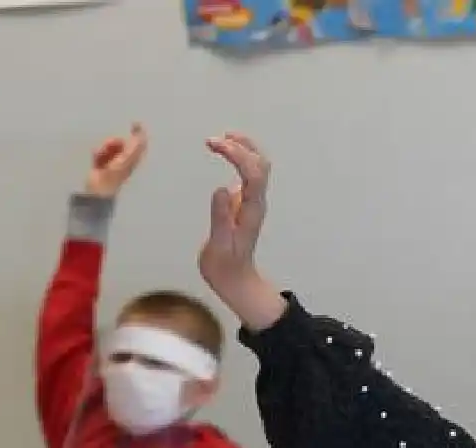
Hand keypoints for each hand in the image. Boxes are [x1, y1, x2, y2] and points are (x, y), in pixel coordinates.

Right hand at [84, 124, 147, 198]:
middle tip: (108, 147)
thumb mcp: (125, 160)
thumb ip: (134, 147)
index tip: (135, 123)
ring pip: (109, 147)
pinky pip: (99, 153)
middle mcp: (125, 161)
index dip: (139, 134)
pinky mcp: (101, 165)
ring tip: (100, 155)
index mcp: (133, 160)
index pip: (139, 144)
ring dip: (103, 148)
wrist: (98, 190)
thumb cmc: (113, 177)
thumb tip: (142, 135)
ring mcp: (113, 163)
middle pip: (120, 143)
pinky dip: (97, 153)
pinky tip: (95, 158)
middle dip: (113, 142)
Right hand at [199, 132, 282, 328]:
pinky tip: (225, 154)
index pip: (252, 173)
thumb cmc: (225, 267)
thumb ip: (221, 218)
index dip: (236, 153)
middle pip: (260, 164)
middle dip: (242, 145)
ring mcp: (252, 202)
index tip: (214, 144)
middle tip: (214, 139)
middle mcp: (256, 203)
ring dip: (243, 148)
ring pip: (257, 167)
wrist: (235, 280)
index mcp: (251, 210)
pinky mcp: (246, 204)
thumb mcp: (219, 245)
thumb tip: (222, 189)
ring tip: (221, 139)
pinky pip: (249, 174)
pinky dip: (239, 158)